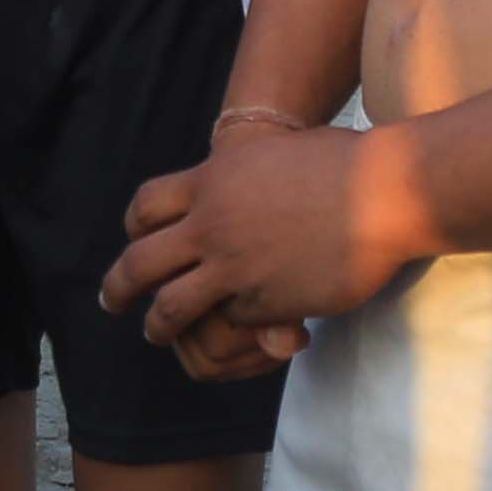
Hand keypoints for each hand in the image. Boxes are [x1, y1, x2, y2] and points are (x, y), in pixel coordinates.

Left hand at [99, 104, 420, 356]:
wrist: (382, 190)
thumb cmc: (338, 163)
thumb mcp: (267, 157)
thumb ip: (235, 179)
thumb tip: (221, 188)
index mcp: (210, 181)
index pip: (145, 208)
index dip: (134, 229)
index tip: (134, 243)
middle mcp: (210, 225)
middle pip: (139, 264)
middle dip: (116, 287)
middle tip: (109, 302)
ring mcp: (233, 268)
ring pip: (171, 307)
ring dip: (157, 325)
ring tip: (153, 333)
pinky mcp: (262, 303)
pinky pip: (230, 322)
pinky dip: (231, 328)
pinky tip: (240, 328)